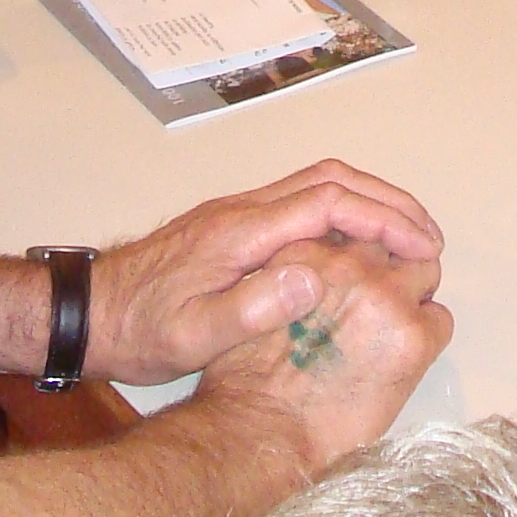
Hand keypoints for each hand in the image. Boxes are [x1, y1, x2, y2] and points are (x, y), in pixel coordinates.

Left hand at [84, 159, 444, 385]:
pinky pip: (301, 204)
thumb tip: (314, 277)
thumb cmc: (138, 330)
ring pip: (317, 186)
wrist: (88, 311)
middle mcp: (243, 210)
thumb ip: (252, 309)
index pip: (329, 202)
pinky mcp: (232, 228)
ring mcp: (237, 215)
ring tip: (405, 242)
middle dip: (387, 202)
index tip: (423, 247)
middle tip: (429, 239)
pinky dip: (342, 216)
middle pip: (330, 180)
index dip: (383, 219)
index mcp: (242, 231)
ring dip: (367, 204)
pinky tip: (354, 252)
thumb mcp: (193, 336)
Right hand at [183, 236, 451, 480]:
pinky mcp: (415, 336)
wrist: (267, 432)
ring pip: (425, 270)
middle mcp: (352, 264)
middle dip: (393, 263)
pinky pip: (441, 319)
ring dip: (414, 294)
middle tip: (383, 301)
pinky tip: (402, 360)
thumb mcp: (256, 301)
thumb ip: (290, 273)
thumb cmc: (250, 379)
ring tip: (394, 330)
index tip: (360, 272)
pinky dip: (428, 335)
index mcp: (308, 251)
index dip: (360, 252)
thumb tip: (314, 274)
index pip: (355, 225)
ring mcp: (387, 297)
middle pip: (396, 239)